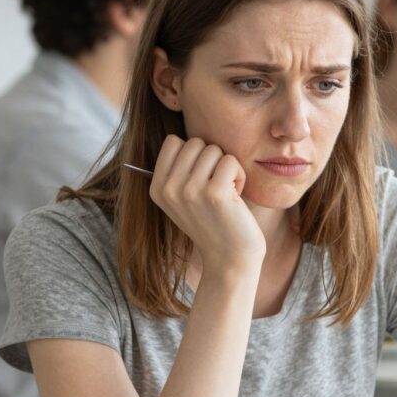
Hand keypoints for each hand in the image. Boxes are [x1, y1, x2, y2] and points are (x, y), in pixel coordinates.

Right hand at [149, 134, 264, 277]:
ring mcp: (190, 190)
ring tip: (227, 194)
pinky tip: (236, 198)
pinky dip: (239, 176)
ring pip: (214, 149)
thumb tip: (183, 137)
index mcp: (157, 188)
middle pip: (196, 142)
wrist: (231, 259)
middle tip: (218, 189)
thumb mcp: (185, 198)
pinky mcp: (215, 193)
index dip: (196, 155)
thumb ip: (179, 170)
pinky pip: (231, 161)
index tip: (203, 180)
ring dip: (227, 168)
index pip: (174, 142)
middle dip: (213, 161)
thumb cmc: (216, 224)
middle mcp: (169, 188)